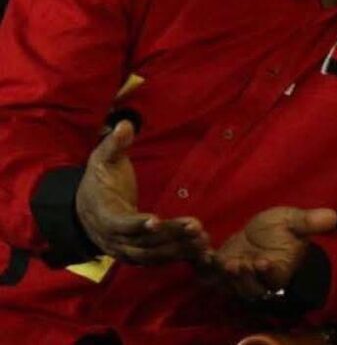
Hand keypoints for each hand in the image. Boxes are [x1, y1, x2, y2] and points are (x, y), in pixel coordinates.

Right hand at [75, 121, 208, 263]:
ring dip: (177, 249)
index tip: (156, 219)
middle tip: (196, 227)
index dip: (136, 223)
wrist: (84, 210)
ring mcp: (124, 250)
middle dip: (169, 236)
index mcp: (102, 214)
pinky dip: (177, 257)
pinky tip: (200, 251)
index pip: (119, 223)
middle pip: (141, 242)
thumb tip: (124, 124)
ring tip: (203, 241)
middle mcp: (112, 238)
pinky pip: (156, 260)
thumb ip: (114, 144)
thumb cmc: (98, 181)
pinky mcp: (136, 255)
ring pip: (151, 255)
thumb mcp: (101, 159)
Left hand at [211, 206, 336, 299]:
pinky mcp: (218, 271)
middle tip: (237, 264)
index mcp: (278, 271)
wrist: (260, 233)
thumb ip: (309, 222)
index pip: (275, 279)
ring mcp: (237, 278)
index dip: (269, 273)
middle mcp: (257, 280)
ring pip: (229, 285)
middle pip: (250, 289)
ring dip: (223, 276)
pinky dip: (204, 267)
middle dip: (243, 279)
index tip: (264, 261)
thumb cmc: (281, 229)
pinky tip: (203, 253)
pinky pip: (209, 274)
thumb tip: (332, 216)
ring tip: (220, 260)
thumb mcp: (294, 222)